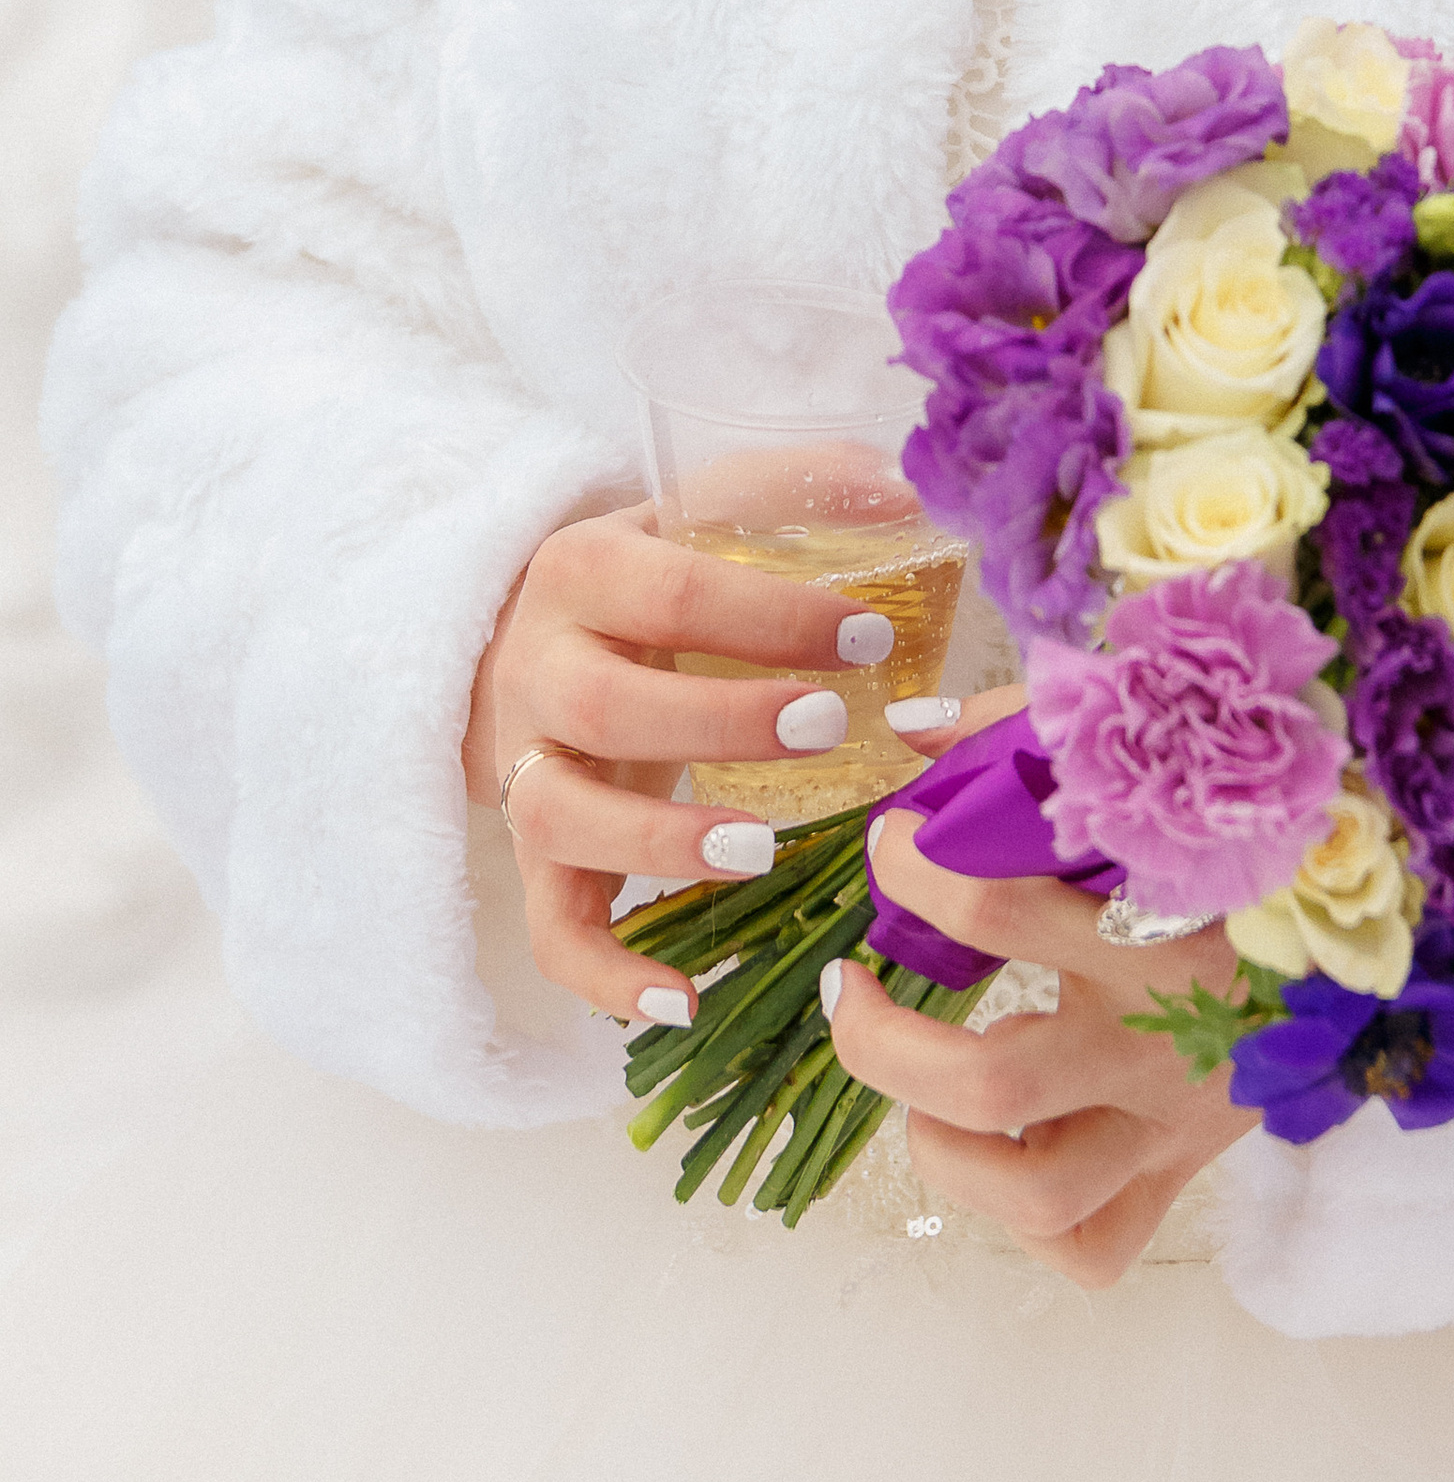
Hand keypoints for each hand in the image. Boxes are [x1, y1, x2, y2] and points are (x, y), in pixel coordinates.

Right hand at [462, 497, 896, 1028]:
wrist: (524, 634)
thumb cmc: (649, 575)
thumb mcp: (701, 513)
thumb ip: (796, 490)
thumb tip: (902, 483)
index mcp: (584, 569)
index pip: (668, 590)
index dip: (768, 617)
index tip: (868, 640)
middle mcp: (536, 668)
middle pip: (603, 705)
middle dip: (717, 721)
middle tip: (826, 726)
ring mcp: (522, 768)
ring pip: (556, 817)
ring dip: (656, 842)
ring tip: (758, 852)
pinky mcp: (530, 852)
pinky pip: (548, 926)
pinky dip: (604, 974)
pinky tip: (684, 998)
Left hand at [833, 706, 1256, 1286]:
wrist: (1378, 914)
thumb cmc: (1240, 826)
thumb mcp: (1143, 767)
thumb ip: (1023, 735)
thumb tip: (905, 733)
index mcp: (1161, 925)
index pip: (998, 906)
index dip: (915, 869)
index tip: (893, 840)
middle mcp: (1165, 1038)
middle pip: (991, 1082)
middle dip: (882, 1041)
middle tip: (855, 986)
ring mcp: (1175, 1120)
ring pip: (1035, 1196)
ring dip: (942, 1149)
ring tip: (917, 1091)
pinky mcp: (1184, 1169)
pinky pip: (1093, 1245)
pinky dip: (1025, 1217)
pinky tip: (1003, 1147)